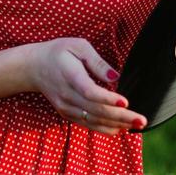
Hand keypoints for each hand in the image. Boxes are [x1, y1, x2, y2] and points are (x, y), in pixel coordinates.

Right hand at [28, 37, 147, 136]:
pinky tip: (121, 128)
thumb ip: (97, 61)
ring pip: (94, 120)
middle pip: (96, 110)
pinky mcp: (67, 113)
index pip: (90, 92)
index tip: (126, 101)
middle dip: (121, 117)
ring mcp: (66, 107)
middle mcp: (67, 95)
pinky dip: (105, 128)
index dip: (108, 99)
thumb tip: (115, 77)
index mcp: (70, 76)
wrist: (34, 67)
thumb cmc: (59, 52)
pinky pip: (88, 124)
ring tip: (137, 125)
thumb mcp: (78, 46)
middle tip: (141, 120)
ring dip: (117, 125)